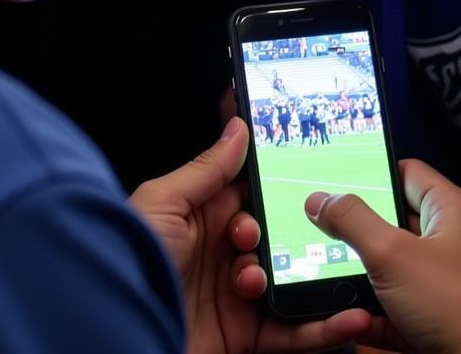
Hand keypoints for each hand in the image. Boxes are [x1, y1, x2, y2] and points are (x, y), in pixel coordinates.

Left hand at [130, 117, 370, 353]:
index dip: (270, 185)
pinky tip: (348, 315)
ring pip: (289, 277)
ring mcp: (236, 296)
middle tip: (255, 239)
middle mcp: (221, 254)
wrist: (112, 338)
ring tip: (272, 279)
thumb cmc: (128, 267)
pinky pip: (295, 331)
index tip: (298, 172)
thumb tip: (238, 129)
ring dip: (298, 274)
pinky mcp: (247, 336)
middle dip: (284, 232)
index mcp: (201, 218)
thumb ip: (205, 169)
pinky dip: (326, 327)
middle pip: (275, 233)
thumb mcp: (162, 204)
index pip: (249, 193)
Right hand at [305, 159, 460, 353]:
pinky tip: (350, 320)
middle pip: (395, 223)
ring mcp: (449, 283)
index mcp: (451, 210)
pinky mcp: (443, 320)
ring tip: (328, 277)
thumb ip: (353, 222)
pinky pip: (401, 309)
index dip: (371, 174)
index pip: (407, 172)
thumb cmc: (460, 306)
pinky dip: (377, 315)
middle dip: (359, 233)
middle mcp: (453, 241)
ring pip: (395, 270)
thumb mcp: (393, 255)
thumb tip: (320, 198)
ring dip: (364, 278)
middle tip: (323, 233)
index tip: (336, 183)